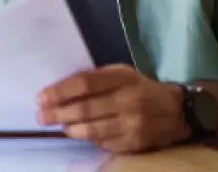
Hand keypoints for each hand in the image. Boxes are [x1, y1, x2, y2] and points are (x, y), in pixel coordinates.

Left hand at [36, 64, 190, 153]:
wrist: (176, 111)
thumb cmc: (140, 88)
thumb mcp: (121, 74)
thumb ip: (94, 78)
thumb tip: (60, 88)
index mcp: (123, 79)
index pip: (84, 84)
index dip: (60, 91)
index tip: (41, 97)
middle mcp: (128, 102)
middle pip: (85, 109)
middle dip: (58, 113)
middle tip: (41, 116)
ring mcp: (132, 125)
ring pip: (91, 130)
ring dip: (69, 128)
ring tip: (59, 125)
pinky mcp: (134, 143)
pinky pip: (102, 143)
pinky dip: (88, 138)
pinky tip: (80, 133)